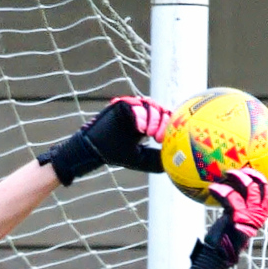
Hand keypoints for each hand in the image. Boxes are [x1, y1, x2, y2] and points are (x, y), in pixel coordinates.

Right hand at [38, 96, 169, 184]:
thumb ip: (156, 158)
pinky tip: (142, 129)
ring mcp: (131, 107)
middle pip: (160, 109)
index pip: (164, 118)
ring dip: (153, 119)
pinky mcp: (122, 104)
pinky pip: (136, 105)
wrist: (95, 150)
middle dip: (163, 122)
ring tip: (150, 134)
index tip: (165, 141)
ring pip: (150, 106)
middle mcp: (140, 113)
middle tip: (160, 137)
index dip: (169, 126)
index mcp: (147, 124)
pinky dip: (141, 116)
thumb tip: (172, 164)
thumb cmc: (115, 154)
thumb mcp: (140, 159)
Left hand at [203, 167, 267, 261]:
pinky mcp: (238, 216)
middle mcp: (258, 215)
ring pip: (249, 188)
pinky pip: (230, 197)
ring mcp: (249, 215)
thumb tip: (229, 191)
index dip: (263, 182)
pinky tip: (212, 188)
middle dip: (250, 175)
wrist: (218, 255)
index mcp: (260, 216)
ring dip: (237, 177)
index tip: (252, 173)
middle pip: (261, 187)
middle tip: (237, 170)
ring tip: (225, 174)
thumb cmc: (223, 238)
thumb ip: (237, 207)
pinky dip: (220, 190)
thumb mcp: (234, 221)